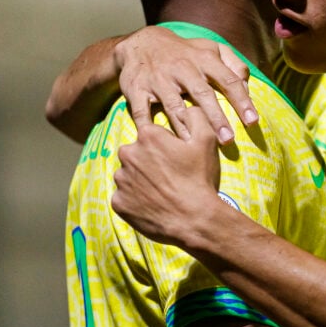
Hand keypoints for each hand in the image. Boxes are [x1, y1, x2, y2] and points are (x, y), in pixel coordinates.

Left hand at [111, 105, 223, 246]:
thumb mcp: (207, 140)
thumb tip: (187, 107)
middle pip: (137, 152)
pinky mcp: (118, 202)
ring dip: (141, 180)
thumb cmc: (200, 178)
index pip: (151, 133)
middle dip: (149, 160)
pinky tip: (153, 204)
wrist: (194, 219)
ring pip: (129, 174)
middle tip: (170, 175)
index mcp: (148, 136)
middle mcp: (128, 154)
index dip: (165, 144)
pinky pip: (124, 196)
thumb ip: (196, 115)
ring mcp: (121, 180)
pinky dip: (136, 200)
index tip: (176, 156)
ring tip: (163, 191)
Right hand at [114, 26, 256, 142]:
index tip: (253, 121)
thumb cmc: (187, 52)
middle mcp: (183, 68)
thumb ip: (234, 65)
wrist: (143, 43)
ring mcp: (159, 79)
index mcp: (205, 59)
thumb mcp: (212, 49)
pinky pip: (142, 110)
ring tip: (195, 145)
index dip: (242, 101)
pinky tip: (157, 142)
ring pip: (174, 106)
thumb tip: (247, 87)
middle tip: (228, 140)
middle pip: (203, 94)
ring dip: (185, 127)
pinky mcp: (137, 88)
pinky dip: (147, 126)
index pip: (228, 80)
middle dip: (216, 118)